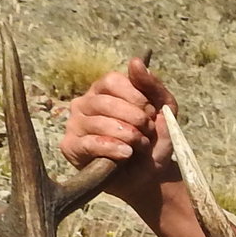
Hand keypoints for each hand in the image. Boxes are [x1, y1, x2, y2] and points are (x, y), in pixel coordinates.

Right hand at [60, 58, 176, 205]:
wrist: (150, 174)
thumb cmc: (154, 139)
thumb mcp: (164, 109)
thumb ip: (152, 85)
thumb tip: (134, 61)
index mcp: (104, 89)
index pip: (112, 81)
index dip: (135, 97)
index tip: (150, 113)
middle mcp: (85, 103)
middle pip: (104, 102)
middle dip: (133, 118)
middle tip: (147, 131)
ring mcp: (75, 124)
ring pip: (97, 122)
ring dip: (126, 135)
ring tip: (140, 145)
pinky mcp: (71, 147)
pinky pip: (88, 143)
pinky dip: (111, 148)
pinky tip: (126, 154)